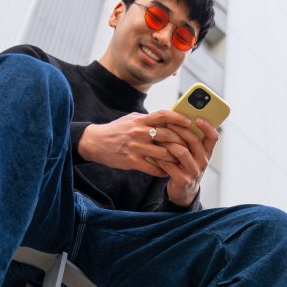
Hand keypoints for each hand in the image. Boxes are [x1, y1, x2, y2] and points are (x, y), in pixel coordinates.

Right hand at [76, 109, 193, 175]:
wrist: (96, 142)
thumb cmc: (117, 130)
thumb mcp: (131, 119)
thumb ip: (147, 119)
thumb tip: (166, 118)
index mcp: (141, 120)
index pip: (163, 115)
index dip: (178, 118)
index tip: (189, 122)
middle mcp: (140, 132)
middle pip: (168, 136)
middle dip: (181, 141)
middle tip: (189, 146)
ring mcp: (136, 147)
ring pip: (164, 154)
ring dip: (175, 158)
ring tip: (181, 161)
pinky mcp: (132, 161)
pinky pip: (153, 168)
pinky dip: (162, 171)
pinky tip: (166, 172)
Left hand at [155, 118, 218, 206]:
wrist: (183, 191)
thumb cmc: (185, 166)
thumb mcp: (192, 154)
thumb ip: (189, 141)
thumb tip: (177, 120)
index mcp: (207, 152)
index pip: (213, 137)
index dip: (207, 126)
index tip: (197, 119)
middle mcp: (203, 161)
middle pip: (195, 141)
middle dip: (180, 130)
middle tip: (168, 124)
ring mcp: (194, 171)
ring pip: (182, 152)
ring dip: (168, 144)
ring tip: (158, 138)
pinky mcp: (183, 180)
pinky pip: (170, 165)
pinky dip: (160, 158)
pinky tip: (153, 153)